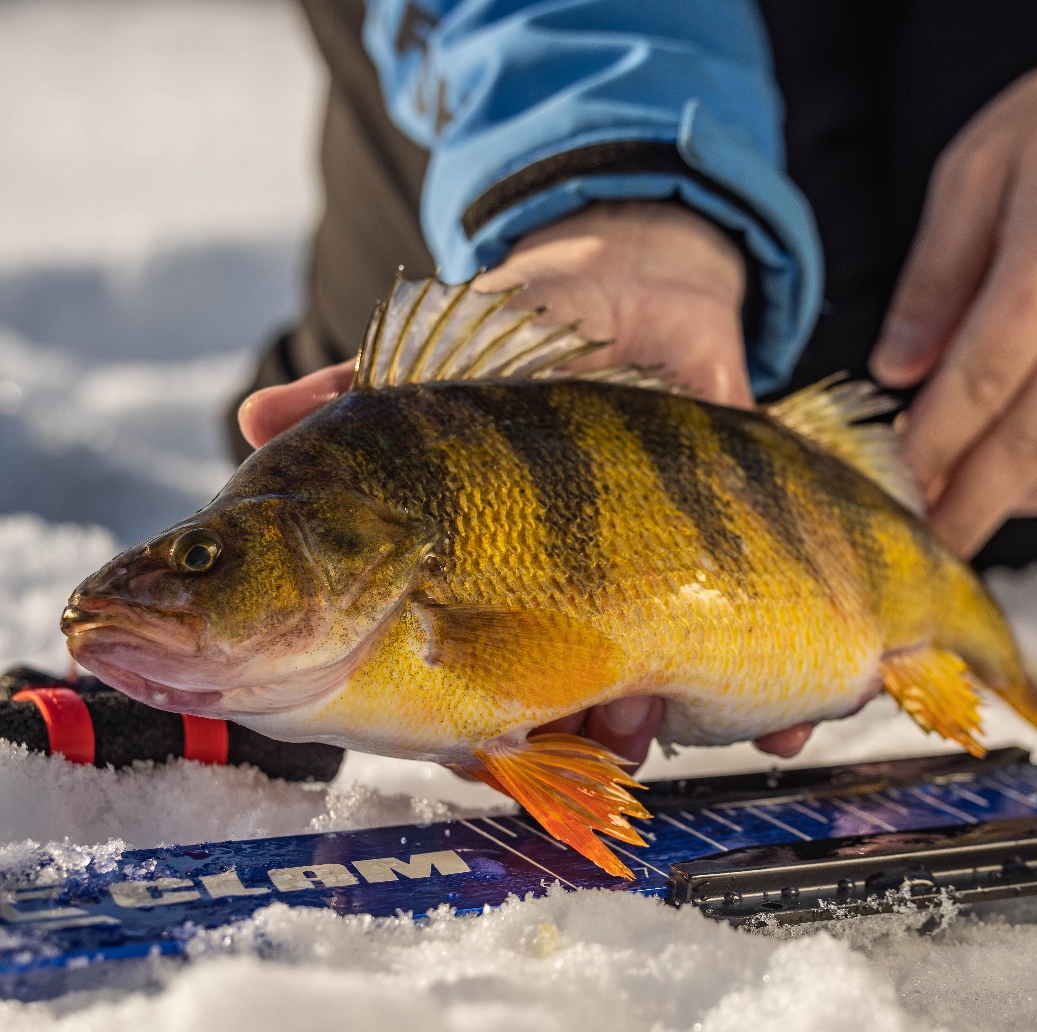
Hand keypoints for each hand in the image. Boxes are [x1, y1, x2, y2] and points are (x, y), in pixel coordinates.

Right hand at [237, 201, 814, 762]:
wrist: (673, 277)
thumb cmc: (548, 307)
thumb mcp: (453, 344)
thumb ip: (361, 387)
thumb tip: (252, 417)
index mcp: (461, 564)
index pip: (433, 681)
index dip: (458, 733)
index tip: (482, 749)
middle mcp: (543, 599)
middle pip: (537, 720)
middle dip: (564, 744)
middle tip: (591, 730)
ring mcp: (633, 600)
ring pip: (629, 715)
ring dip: (649, 738)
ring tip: (660, 720)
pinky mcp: (719, 585)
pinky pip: (740, 684)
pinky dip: (767, 720)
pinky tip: (784, 729)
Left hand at [871, 0, 1036, 556]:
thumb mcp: (975, 169)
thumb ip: (933, 276)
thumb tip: (894, 370)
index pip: (983, 380)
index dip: (926, 444)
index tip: (875, 483)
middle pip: (1026, 445)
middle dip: (958, 507)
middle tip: (900, 550)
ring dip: (991, 505)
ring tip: (926, 525)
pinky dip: (1025, 478)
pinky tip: (974, 480)